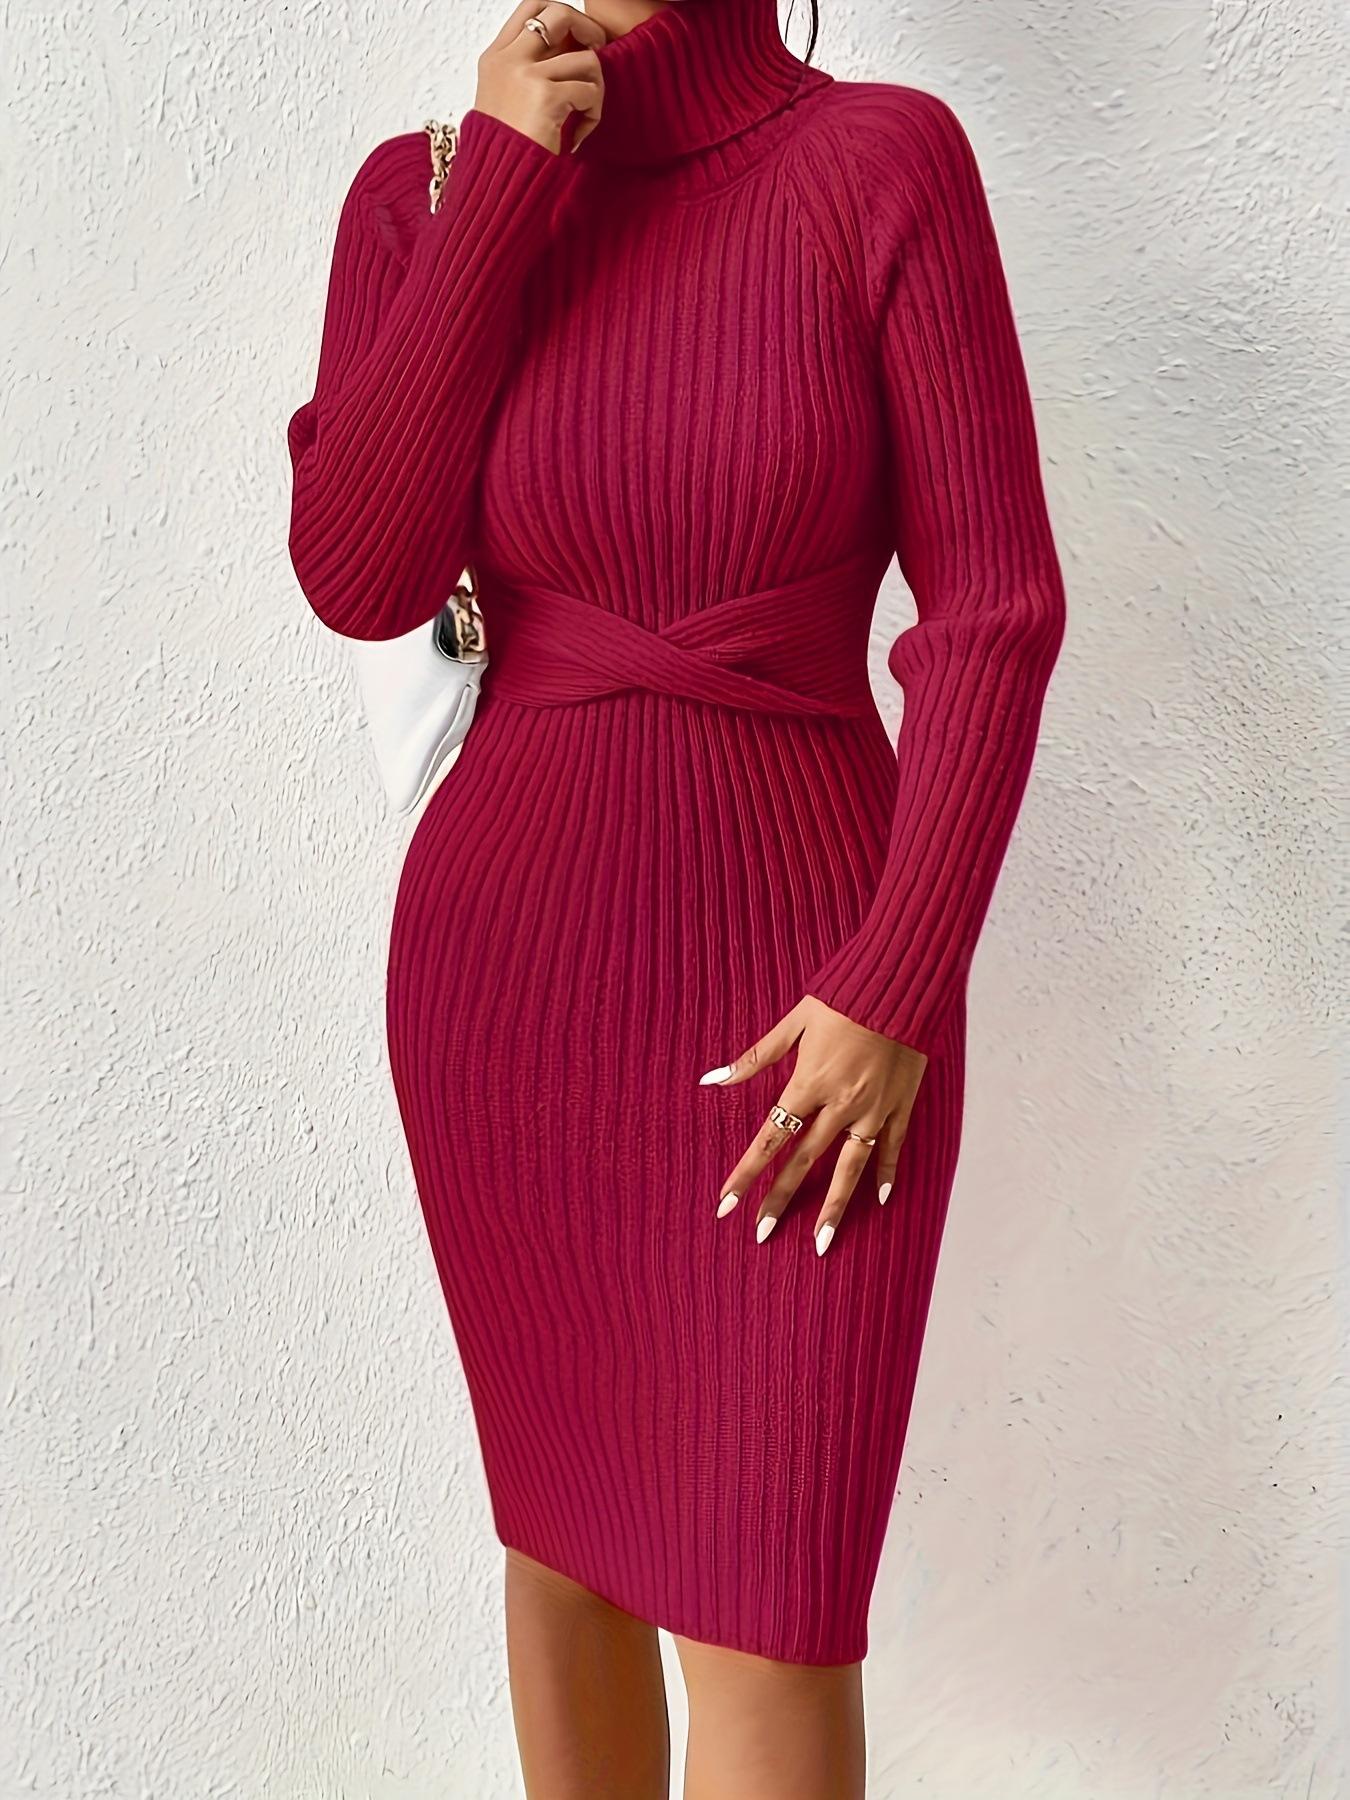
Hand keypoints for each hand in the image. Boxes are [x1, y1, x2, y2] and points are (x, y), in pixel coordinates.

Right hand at [475, 1, 606, 153]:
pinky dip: (591, 117)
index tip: (578, 39)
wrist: (495, 186)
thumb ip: (530, 72)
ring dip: (595, 89)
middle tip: (597, 57)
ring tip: (583, 118)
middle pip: (559, 13)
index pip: (532, 7)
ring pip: (586, 58)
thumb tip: (573, 51)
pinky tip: (575, 138)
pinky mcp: (545, 96)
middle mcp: (508, 59)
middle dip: (588, 31)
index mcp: (496, 58)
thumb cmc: (505, 155)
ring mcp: (525, 74)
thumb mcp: (506, 103)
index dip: (562, 16)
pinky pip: (589, 92)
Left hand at [699, 995, 926, 1254]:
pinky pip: (891, 1148)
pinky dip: (885, 1174)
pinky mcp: (901, 1105)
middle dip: (780, 1201)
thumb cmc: (843, 996)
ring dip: (833, 1207)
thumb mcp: (794, 1021)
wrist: (900, 982)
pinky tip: (878, 1200)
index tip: (726, 1205)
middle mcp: (839, 1103)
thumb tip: (712, 1078)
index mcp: (808, 1082)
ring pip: (849, 1169)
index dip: (746, 1173)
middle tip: (760, 1235)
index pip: (770, 1139)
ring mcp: (873, 1109)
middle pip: (803, 1162)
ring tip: (820, 1242)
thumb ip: (755, 1057)